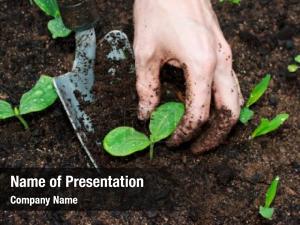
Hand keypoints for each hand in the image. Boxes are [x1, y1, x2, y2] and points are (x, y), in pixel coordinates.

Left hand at [133, 0, 243, 152]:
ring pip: (234, 100)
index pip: (199, 113)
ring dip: (220, 121)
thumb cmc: (158, 9)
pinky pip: (228, 85)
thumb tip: (146, 115)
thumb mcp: (145, 53)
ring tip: (200, 133)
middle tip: (195, 148)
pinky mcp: (221, 51)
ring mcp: (225, 56)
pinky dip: (218, 103)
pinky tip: (200, 105)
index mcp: (202, 65)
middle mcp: (221, 63)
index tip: (171, 141)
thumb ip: (146, 88)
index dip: (184, 133)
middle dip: (214, 136)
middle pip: (230, 113)